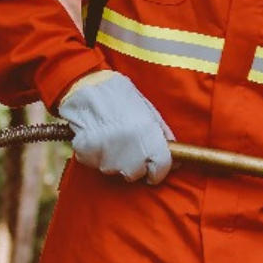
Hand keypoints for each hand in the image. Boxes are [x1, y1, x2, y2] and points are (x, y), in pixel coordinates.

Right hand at [56, 71, 174, 184]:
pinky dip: (98, 155)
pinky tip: (98, 138)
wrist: (88, 89)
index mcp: (149, 139)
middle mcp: (131, 153)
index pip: (159, 170)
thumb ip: (163, 135)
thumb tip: (175, 156)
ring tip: (111, 137)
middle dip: (134, 165)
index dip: (157, 171)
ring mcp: (108, 158)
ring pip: (115, 170)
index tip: (153, 169)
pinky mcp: (89, 158)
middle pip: (136, 174)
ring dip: (115, 160)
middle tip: (128, 146)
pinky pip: (97, 164)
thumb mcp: (148, 111)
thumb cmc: (120, 97)